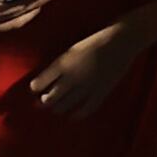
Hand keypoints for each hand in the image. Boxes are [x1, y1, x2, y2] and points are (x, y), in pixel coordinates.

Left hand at [24, 18, 149, 118]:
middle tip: (43, 102)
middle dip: (45, 101)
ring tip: (56, 108)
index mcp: (63, 63)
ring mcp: (87, 86)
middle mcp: (72, 76)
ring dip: (58, 108)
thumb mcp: (73, 49)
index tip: (35, 89)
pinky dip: (78, 114)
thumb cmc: (95, 41)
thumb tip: (50, 78)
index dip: (36, 88)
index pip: (40, 82)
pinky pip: (87, 108)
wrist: (121, 40)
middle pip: (51, 97)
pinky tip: (73, 116)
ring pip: (66, 104)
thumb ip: (61, 64)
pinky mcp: (101, 91)